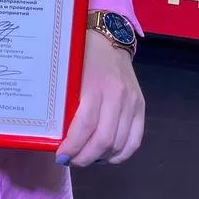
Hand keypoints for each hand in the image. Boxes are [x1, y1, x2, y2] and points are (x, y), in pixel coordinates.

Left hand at [56, 30, 144, 167]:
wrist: (109, 38)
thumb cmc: (81, 55)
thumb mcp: (69, 74)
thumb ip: (66, 102)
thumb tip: (56, 134)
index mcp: (95, 85)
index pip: (85, 126)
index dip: (73, 146)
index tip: (60, 155)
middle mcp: (118, 96)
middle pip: (104, 140)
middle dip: (84, 158)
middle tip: (71, 160)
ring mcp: (133, 102)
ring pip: (119, 145)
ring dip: (100, 158)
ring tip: (85, 157)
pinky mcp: (142, 107)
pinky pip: (135, 141)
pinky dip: (120, 154)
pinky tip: (105, 155)